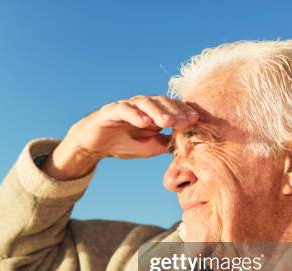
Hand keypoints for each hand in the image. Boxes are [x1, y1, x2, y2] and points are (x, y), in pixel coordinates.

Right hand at [43, 95, 198, 179]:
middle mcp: (142, 105)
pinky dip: (135, 114)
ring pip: (145, 103)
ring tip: (167, 122)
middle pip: (161, 102)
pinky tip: (144, 122)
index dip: (184, 112)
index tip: (196, 120)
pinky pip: (124, 109)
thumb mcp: (151, 147)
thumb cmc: (124, 144)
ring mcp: (126, 105)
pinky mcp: (111, 110)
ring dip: (158, 112)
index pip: (172, 107)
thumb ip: (167, 144)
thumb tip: (187, 147)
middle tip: (185, 122)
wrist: (95, 145)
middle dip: (174, 111)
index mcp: (153, 112)